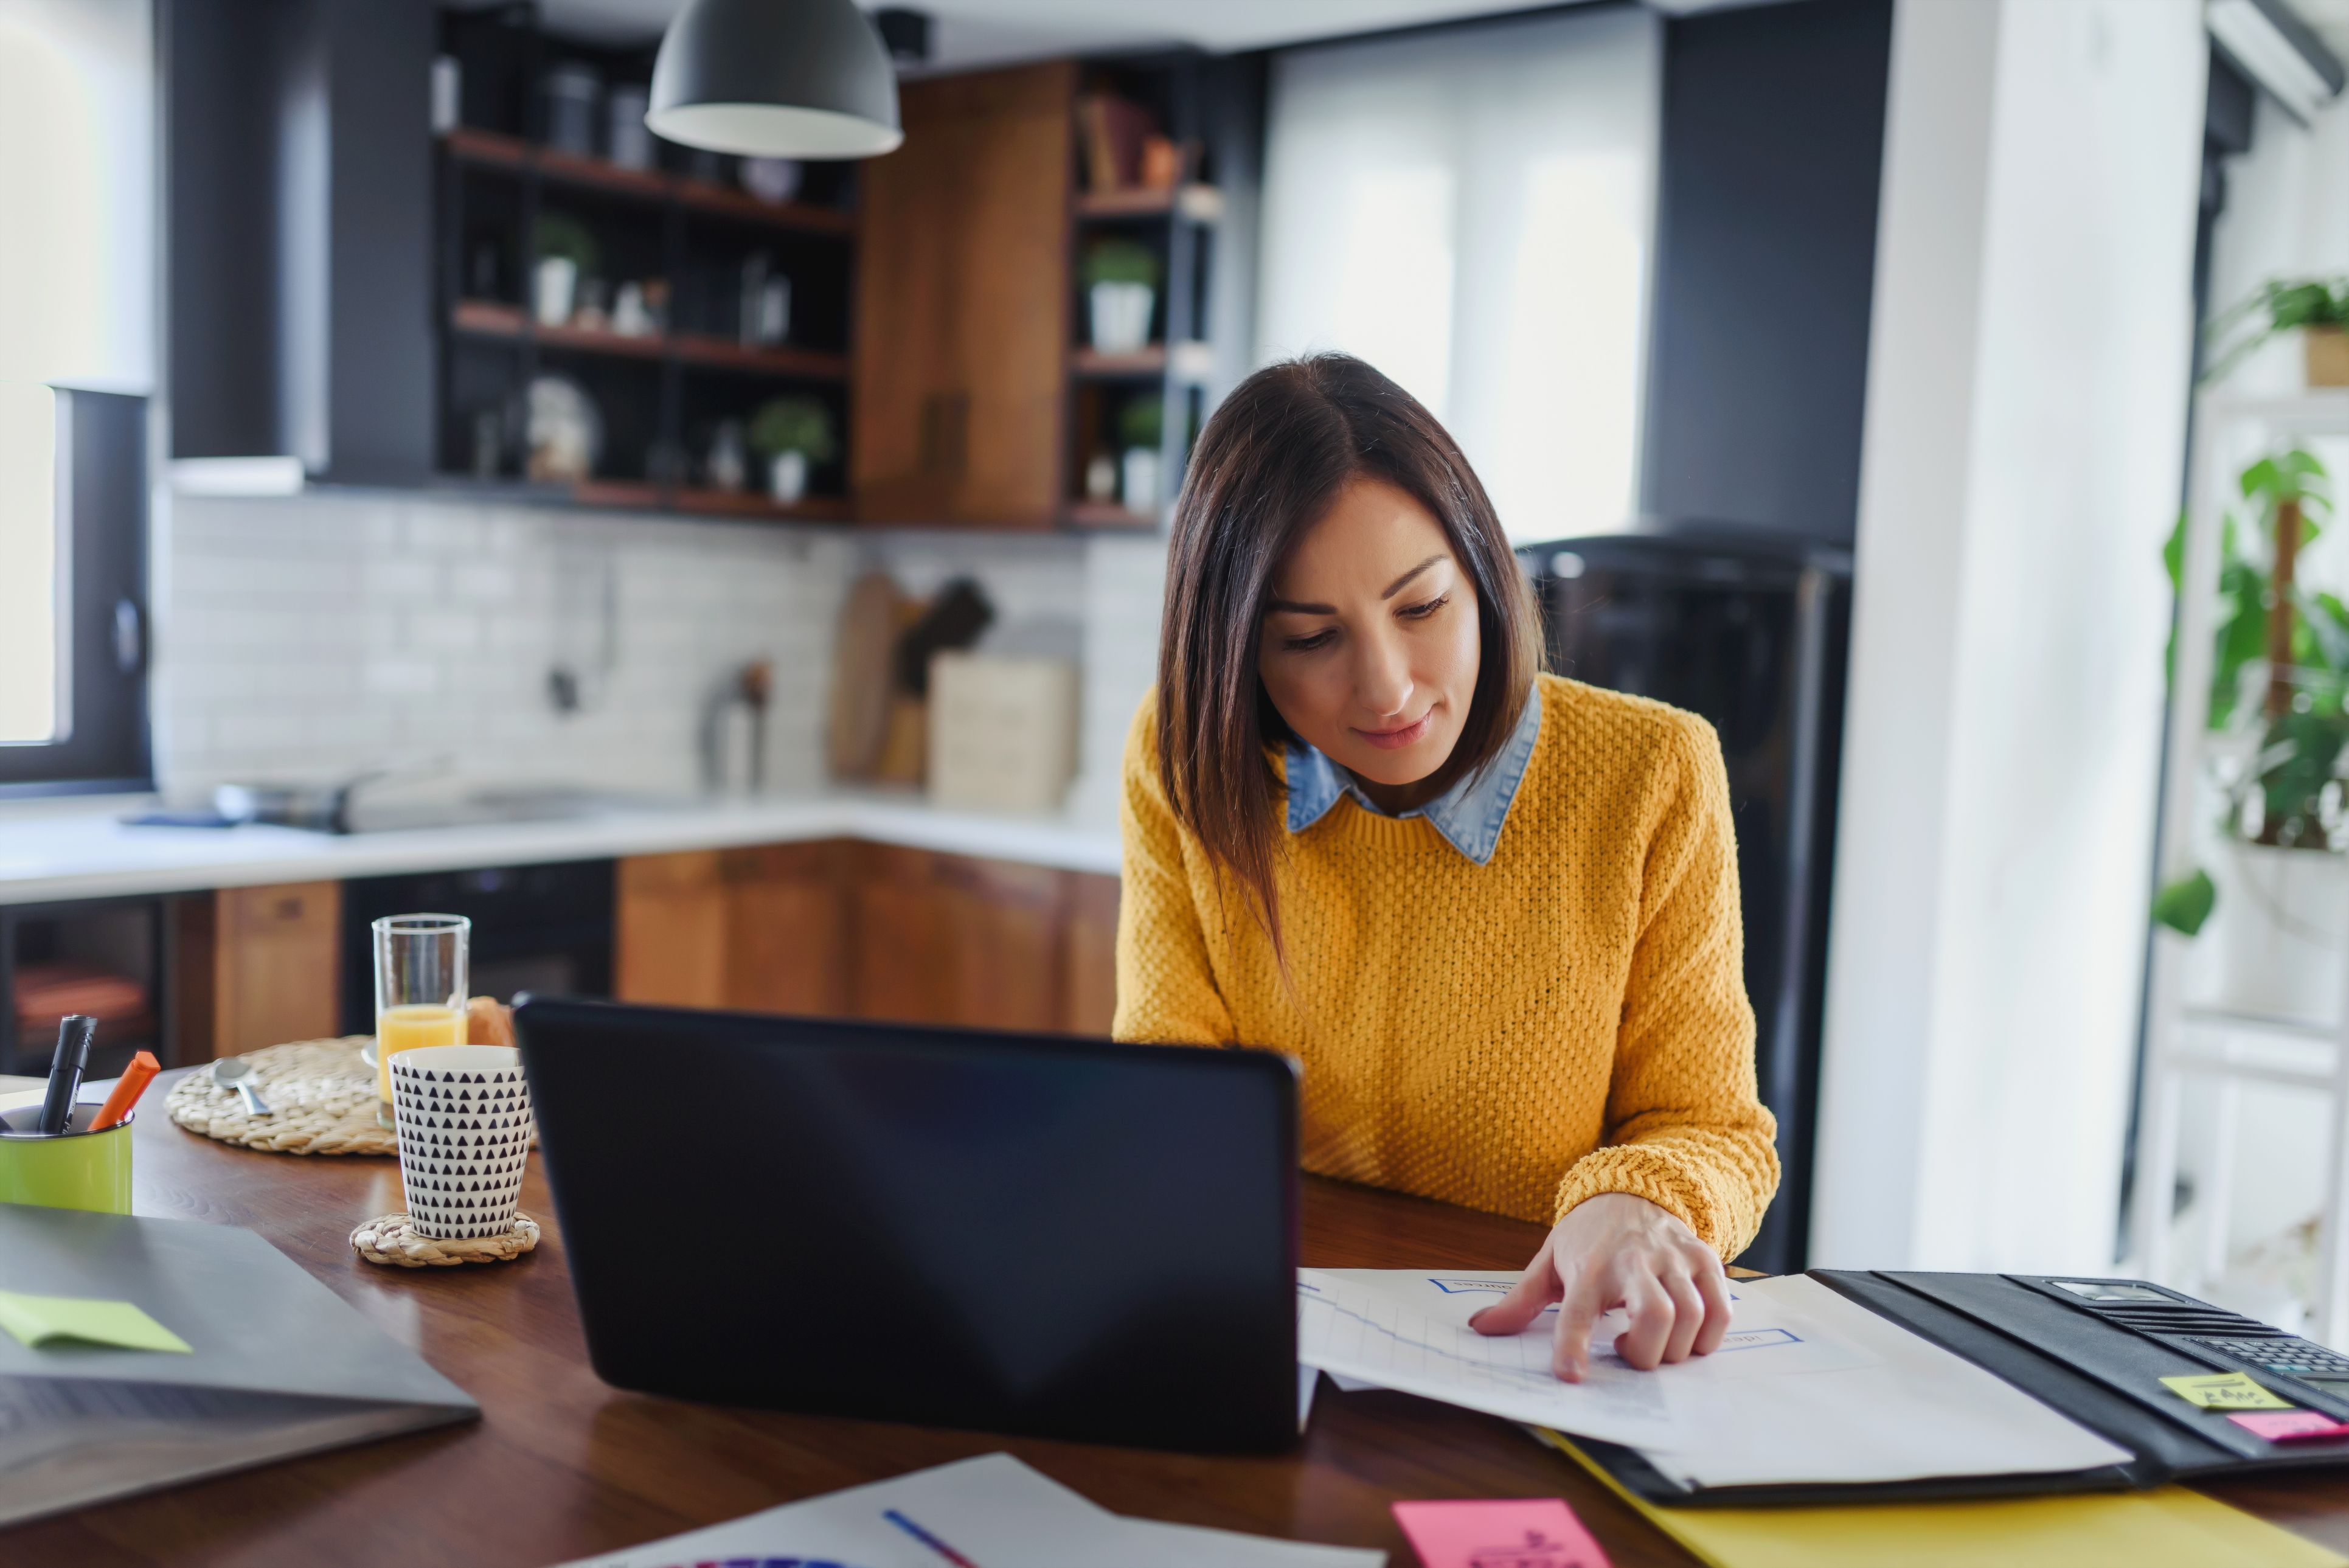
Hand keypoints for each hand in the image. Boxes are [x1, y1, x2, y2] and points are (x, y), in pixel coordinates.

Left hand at [1467, 1192, 1731, 1380]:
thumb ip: (1520, 1300)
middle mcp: (1634, 1261)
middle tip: (1626, 1352)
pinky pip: (1720, 1311)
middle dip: (1645, 1353)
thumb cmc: (1589, 1237)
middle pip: (1655, 1315)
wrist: (1631, 1189)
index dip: (1574, 1345)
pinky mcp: (1705, 1260)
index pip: (1578, 1310)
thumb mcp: (1549, 1262)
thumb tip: (1480, 1327)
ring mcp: (1675, 1259)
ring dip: (1674, 1348)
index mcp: (1589, 1266)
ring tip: (1650, 1341)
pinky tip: (1683, 1335)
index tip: (1571, 1375)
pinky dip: (1707, 1336)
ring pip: (1691, 1316)